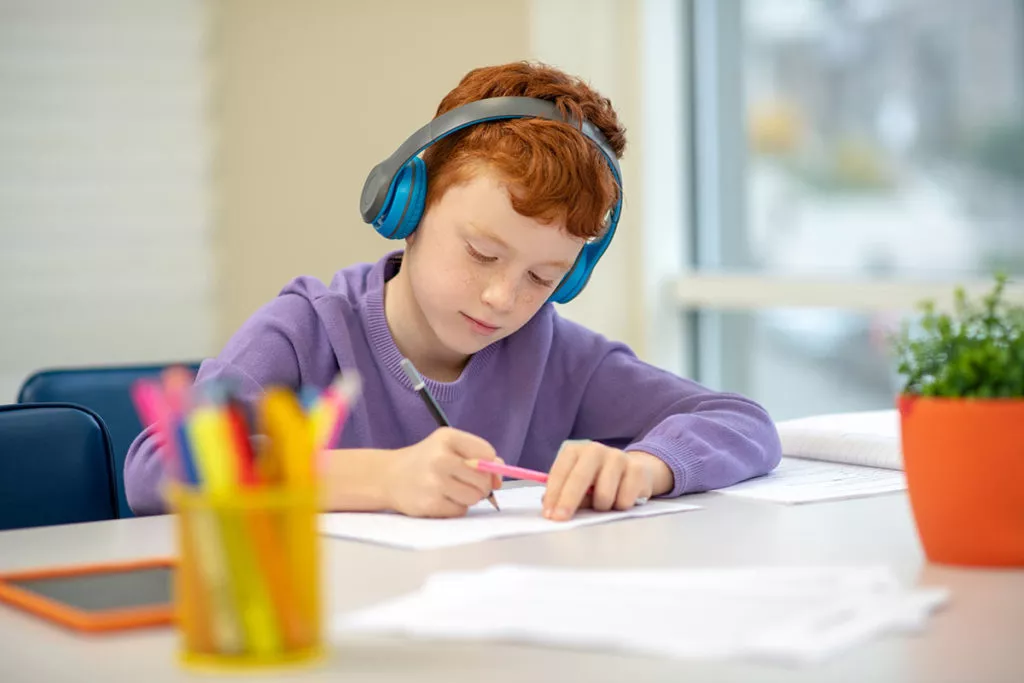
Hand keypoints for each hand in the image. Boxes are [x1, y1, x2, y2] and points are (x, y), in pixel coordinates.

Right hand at [384, 427, 502, 517]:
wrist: (389, 476)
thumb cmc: (426, 460)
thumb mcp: (448, 447)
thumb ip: (478, 456)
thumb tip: (498, 477)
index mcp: (447, 438)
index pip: (487, 453)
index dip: (490, 465)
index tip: (483, 470)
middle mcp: (440, 458)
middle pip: (483, 479)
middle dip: (481, 485)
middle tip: (466, 483)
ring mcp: (434, 482)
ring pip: (474, 497)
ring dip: (469, 497)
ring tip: (452, 490)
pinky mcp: (429, 504)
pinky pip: (460, 511)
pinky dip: (456, 508)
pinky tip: (442, 499)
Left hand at [542, 442, 672, 520]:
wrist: (636, 469)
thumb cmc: (599, 478)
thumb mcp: (580, 483)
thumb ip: (565, 492)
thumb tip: (550, 505)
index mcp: (576, 450)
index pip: (560, 472)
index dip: (553, 494)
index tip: (548, 514)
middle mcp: (595, 450)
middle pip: (579, 478)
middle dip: (568, 501)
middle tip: (560, 519)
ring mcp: (618, 458)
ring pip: (603, 495)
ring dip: (601, 507)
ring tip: (604, 502)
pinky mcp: (637, 470)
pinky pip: (624, 501)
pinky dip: (620, 506)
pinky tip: (622, 498)